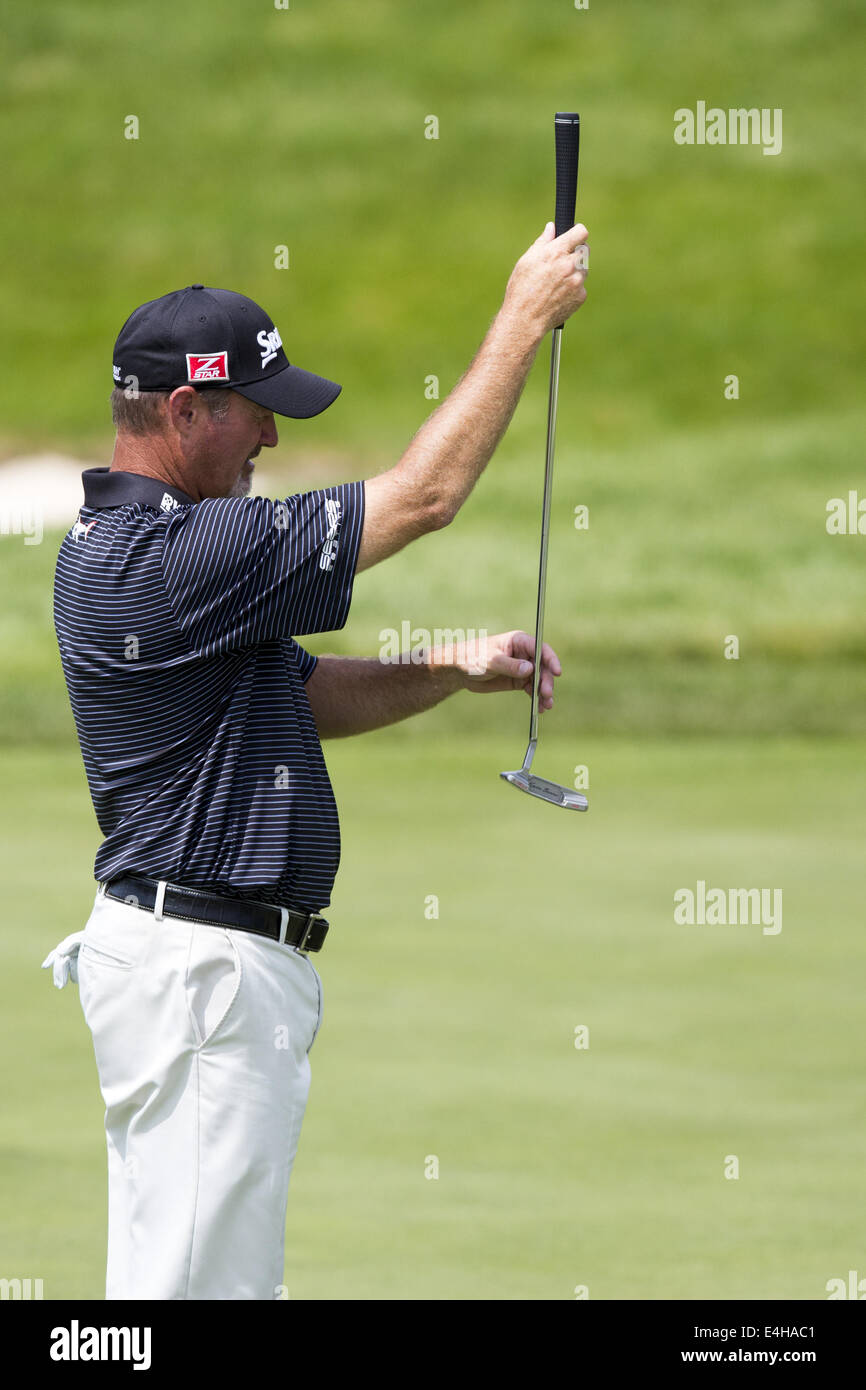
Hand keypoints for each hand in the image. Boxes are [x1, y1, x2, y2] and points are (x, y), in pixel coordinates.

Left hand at [429, 629, 561, 709]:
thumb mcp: (491, 661)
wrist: (459, 670)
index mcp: (519, 641)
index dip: (551, 660)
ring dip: (544, 693)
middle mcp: (524, 654)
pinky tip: (539, 708)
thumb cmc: (473, 657)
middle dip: (546, 681)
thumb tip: (530, 669)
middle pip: (543, 667)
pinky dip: (536, 698)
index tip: (557, 672)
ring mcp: (522, 668)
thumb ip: (510, 666)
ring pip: (539, 680)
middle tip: (546, 695)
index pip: (541, 649)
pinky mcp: (518, 680)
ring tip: (546, 706)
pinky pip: (531, 689)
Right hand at [501, 222, 588, 340]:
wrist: (526, 320)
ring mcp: (577, 282)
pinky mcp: (581, 296)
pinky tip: (558, 295)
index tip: (573, 236)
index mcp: (557, 252)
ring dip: (574, 271)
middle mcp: (570, 265)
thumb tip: (551, 228)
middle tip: (562, 260)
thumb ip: (542, 242)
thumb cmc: (521, 290)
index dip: (577, 232)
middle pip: (585, 249)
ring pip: (583, 269)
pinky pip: (581, 286)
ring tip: (556, 282)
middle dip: (576, 252)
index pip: (581, 232)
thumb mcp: (526, 261)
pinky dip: (573, 288)